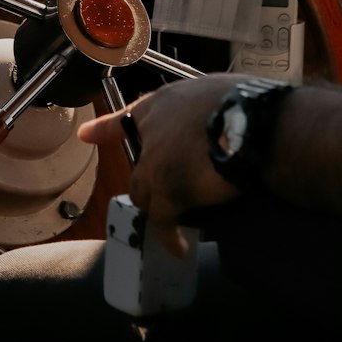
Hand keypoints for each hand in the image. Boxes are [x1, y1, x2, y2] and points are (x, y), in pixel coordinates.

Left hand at [78, 74, 242, 254]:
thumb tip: (218, 121)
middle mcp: (153, 129)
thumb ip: (204, 109)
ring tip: (176, 216)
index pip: (129, 116)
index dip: (107, 129)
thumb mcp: (219, 94)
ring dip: (158, 205)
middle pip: (139, 164)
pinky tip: (178, 247)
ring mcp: (156, 161)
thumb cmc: (248, 103)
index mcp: (165, 103)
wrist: (255, 123)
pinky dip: (169, 236)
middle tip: (176, 187)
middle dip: (151, 178)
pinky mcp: (168, 190)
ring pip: (144, 192)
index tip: (86, 135)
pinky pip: (161, 220)